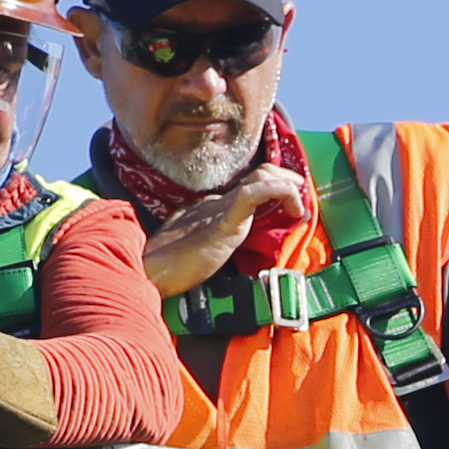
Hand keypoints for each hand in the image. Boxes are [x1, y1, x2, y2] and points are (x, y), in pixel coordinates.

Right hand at [137, 165, 311, 296]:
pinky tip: (291, 199)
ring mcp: (218, 211)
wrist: (147, 273)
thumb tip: (227, 253)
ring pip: (259, 180)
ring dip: (286, 184)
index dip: (274, 186)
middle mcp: (216, 204)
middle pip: (257, 176)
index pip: (248, 187)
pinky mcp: (220, 223)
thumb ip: (215, 247)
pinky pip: (251, 195)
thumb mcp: (199, 254)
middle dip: (285, 179)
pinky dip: (275, 190)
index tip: (292, 201)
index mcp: (211, 210)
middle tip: (301, 194)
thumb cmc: (169, 269)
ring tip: (300, 199)